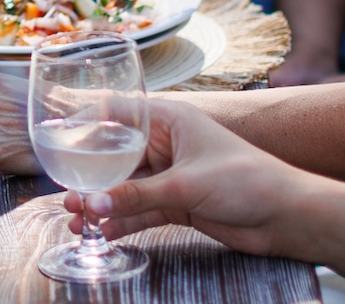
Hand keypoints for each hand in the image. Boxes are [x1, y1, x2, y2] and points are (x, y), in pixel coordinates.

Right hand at [59, 102, 308, 259]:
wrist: (286, 216)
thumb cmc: (246, 180)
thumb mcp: (184, 186)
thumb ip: (135, 196)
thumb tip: (92, 204)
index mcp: (171, 120)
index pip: (118, 113)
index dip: (87, 123)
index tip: (58, 139)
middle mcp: (168, 144)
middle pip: (117, 155)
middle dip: (91, 176)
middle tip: (67, 195)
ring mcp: (173, 174)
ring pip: (127, 186)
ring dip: (103, 202)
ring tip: (78, 219)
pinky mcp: (180, 202)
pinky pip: (141, 208)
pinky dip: (123, 219)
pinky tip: (103, 231)